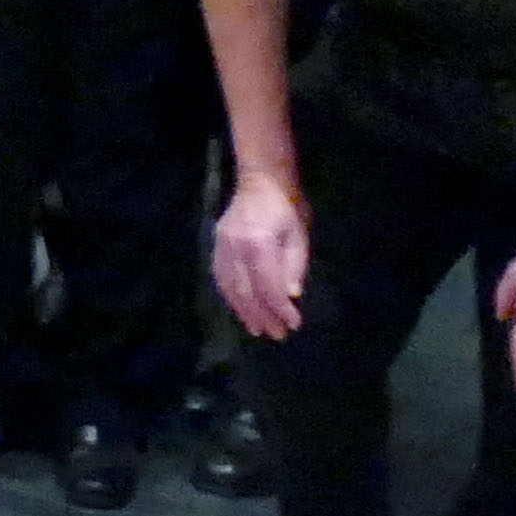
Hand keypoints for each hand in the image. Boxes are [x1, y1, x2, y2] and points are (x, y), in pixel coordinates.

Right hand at [211, 175, 309, 343]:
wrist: (260, 181)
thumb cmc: (287, 208)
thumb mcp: (299, 236)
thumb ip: (294, 266)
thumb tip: (291, 295)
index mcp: (258, 241)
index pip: (268, 284)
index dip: (280, 307)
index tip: (293, 324)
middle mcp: (235, 245)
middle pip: (246, 289)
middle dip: (262, 315)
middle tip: (276, 334)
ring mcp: (221, 244)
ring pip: (230, 286)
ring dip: (243, 311)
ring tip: (256, 329)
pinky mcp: (216, 244)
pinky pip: (220, 276)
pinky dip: (230, 296)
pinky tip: (239, 309)